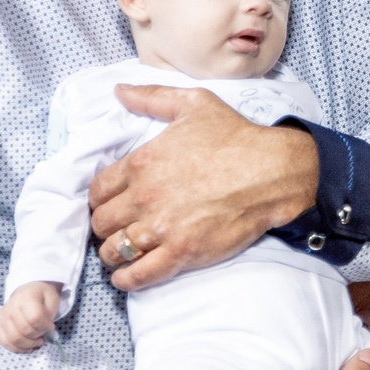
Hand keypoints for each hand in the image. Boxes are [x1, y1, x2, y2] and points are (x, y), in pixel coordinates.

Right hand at [0, 282, 59, 352]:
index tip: (51, 327)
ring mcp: (3, 316)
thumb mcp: (52, 300)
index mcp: (26, 297)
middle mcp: (11, 306)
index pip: (35, 318)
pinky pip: (4, 341)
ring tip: (37, 342)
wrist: (28, 291)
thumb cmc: (42, 297)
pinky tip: (27, 347)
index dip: (45, 327)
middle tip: (44, 336)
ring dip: (28, 344)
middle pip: (24, 330)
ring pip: (13, 338)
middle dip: (37, 336)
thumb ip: (50, 315)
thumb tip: (47, 331)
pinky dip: (17, 348)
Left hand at [88, 85, 320, 291]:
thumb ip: (151, 97)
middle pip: (101, 222)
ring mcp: (161, 227)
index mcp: (141, 162)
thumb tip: (118, 90)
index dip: (100, 199)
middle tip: (119, 226)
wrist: (272, 171)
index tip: (111, 203)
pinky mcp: (181, 252)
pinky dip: (126, 279)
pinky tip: (127, 276)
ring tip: (122, 252)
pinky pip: (138, 275)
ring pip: (113, 250)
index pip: (96, 191)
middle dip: (106, 225)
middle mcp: (144, 197)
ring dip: (113, 253)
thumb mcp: (193, 105)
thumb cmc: (235, 137)